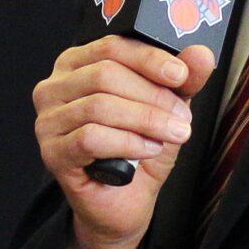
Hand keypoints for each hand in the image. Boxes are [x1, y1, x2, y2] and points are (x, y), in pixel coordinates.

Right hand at [33, 37, 219, 248]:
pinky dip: (128, 142)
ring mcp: (47, 121)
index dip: (148, 58)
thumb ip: (182, 80)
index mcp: (76, 64)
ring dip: (146, 120)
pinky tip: (150, 149)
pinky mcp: (52, 153)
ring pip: (99, 105)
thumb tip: (201, 54)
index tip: (180, 75)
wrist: (124, 202)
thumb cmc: (138, 149)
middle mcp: (53, 87)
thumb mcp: (166, 108)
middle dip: (152, 95)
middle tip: (183, 117)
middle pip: (104, 74)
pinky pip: (90, 138)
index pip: (111, 46)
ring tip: (174, 134)